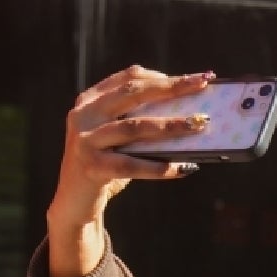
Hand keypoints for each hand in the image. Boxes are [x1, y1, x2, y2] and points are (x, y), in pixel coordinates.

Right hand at [46, 67, 214, 276]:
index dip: (165, 75)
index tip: (198, 77)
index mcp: (91, 99)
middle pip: (133, 94)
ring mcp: (84, 140)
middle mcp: (84, 114)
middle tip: (202, 86)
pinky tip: (182, 168)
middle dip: (171, 88)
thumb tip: (189, 114)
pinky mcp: (90, 166)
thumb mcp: (118, 136)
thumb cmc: (107, 164)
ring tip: (199, 125)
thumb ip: (141, 120)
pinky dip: (159, 167)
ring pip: (134, 127)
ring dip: (171, 125)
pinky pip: (131, 165)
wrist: (74, 200)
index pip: (130, 78)